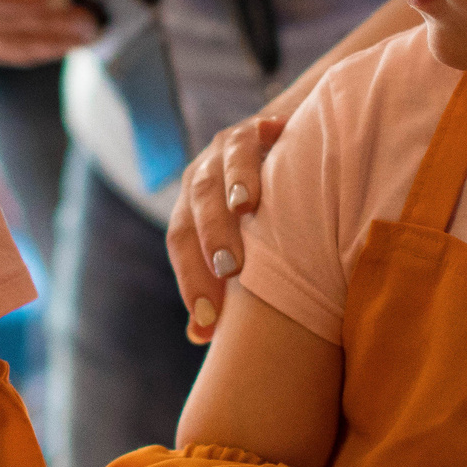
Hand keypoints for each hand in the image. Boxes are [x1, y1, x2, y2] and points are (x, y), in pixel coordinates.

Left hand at [167, 112, 286, 342]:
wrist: (286, 145)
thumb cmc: (266, 211)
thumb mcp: (245, 244)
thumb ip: (224, 284)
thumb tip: (200, 337)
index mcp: (190, 211)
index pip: (180, 246)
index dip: (190, 282)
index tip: (207, 323)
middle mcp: (198, 181)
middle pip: (192, 211)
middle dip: (209, 240)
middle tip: (229, 270)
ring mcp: (219, 153)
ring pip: (214, 174)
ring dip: (229, 188)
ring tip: (244, 208)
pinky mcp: (249, 129)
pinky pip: (244, 142)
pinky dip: (253, 152)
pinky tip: (268, 159)